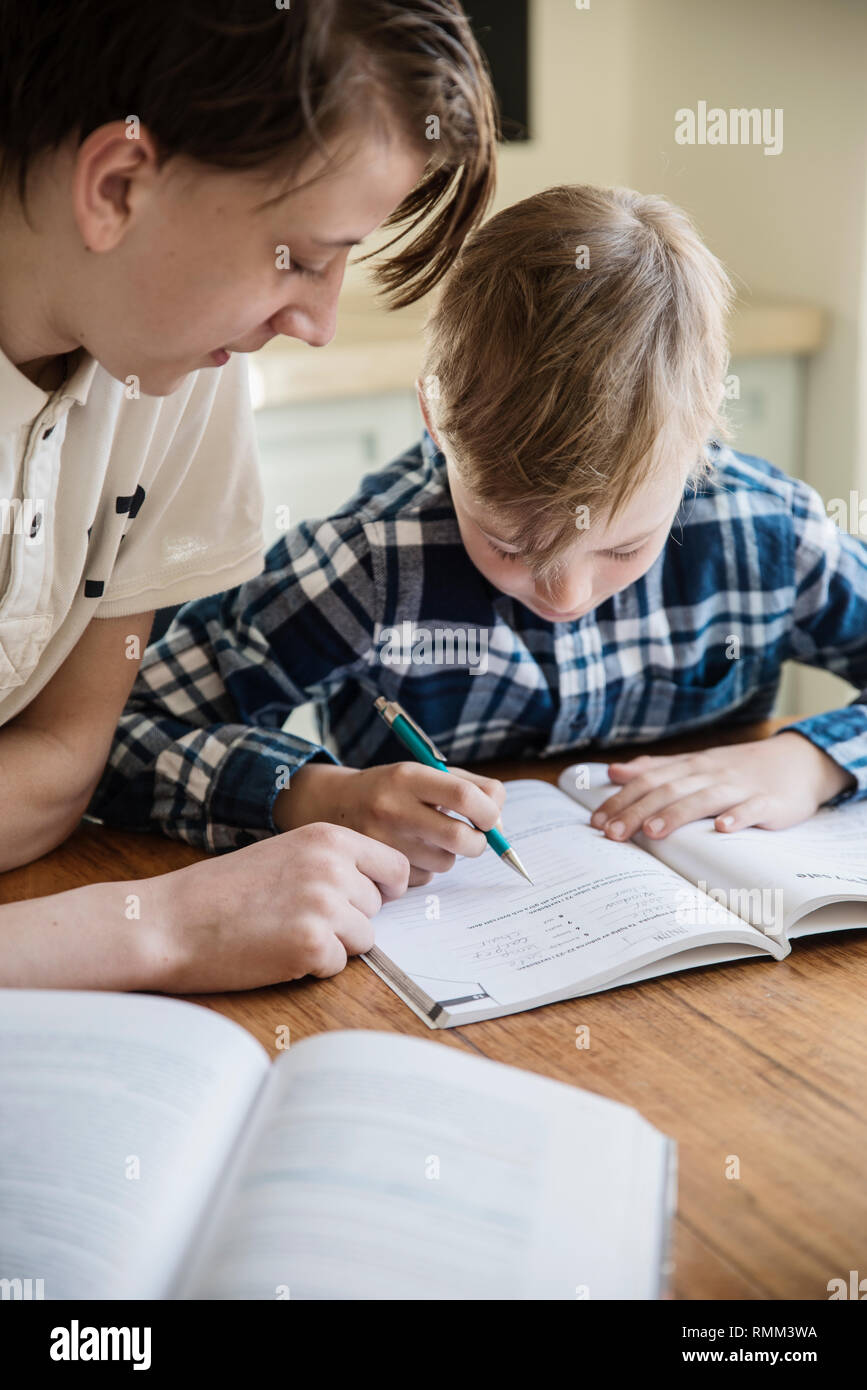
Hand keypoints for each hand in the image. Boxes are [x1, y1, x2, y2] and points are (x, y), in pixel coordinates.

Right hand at [152, 822, 409, 991]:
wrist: (169, 921)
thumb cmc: (221, 891)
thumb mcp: (284, 853)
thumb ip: (331, 863)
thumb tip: (380, 889)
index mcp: (328, 837)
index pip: (396, 866)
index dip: (384, 889)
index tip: (364, 900)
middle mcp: (333, 867)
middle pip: (377, 907)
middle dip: (349, 919)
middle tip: (299, 918)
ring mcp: (325, 906)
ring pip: (363, 939)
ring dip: (332, 944)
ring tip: (285, 933)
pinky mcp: (312, 946)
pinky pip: (337, 966)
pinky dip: (311, 967)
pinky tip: (275, 951)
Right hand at [275, 762, 506, 884]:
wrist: (333, 804)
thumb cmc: (392, 788)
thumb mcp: (424, 773)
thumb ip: (470, 787)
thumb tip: (500, 824)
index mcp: (407, 777)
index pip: (463, 795)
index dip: (489, 811)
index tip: (491, 817)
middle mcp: (392, 808)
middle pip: (459, 838)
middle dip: (479, 842)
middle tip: (475, 838)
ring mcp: (382, 842)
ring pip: (445, 862)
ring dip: (449, 855)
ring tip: (429, 838)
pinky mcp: (376, 868)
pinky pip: (424, 878)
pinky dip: (427, 868)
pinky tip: (408, 850)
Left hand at [589, 732, 854, 841]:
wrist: (796, 761)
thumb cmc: (737, 768)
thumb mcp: (694, 764)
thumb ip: (654, 768)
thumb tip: (614, 771)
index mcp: (689, 767)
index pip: (648, 781)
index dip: (621, 800)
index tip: (597, 821)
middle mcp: (709, 774)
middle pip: (668, 790)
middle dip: (638, 811)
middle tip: (613, 834)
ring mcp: (739, 787)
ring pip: (703, 798)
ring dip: (677, 814)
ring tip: (653, 832)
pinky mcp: (767, 802)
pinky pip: (751, 808)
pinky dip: (737, 817)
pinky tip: (722, 829)